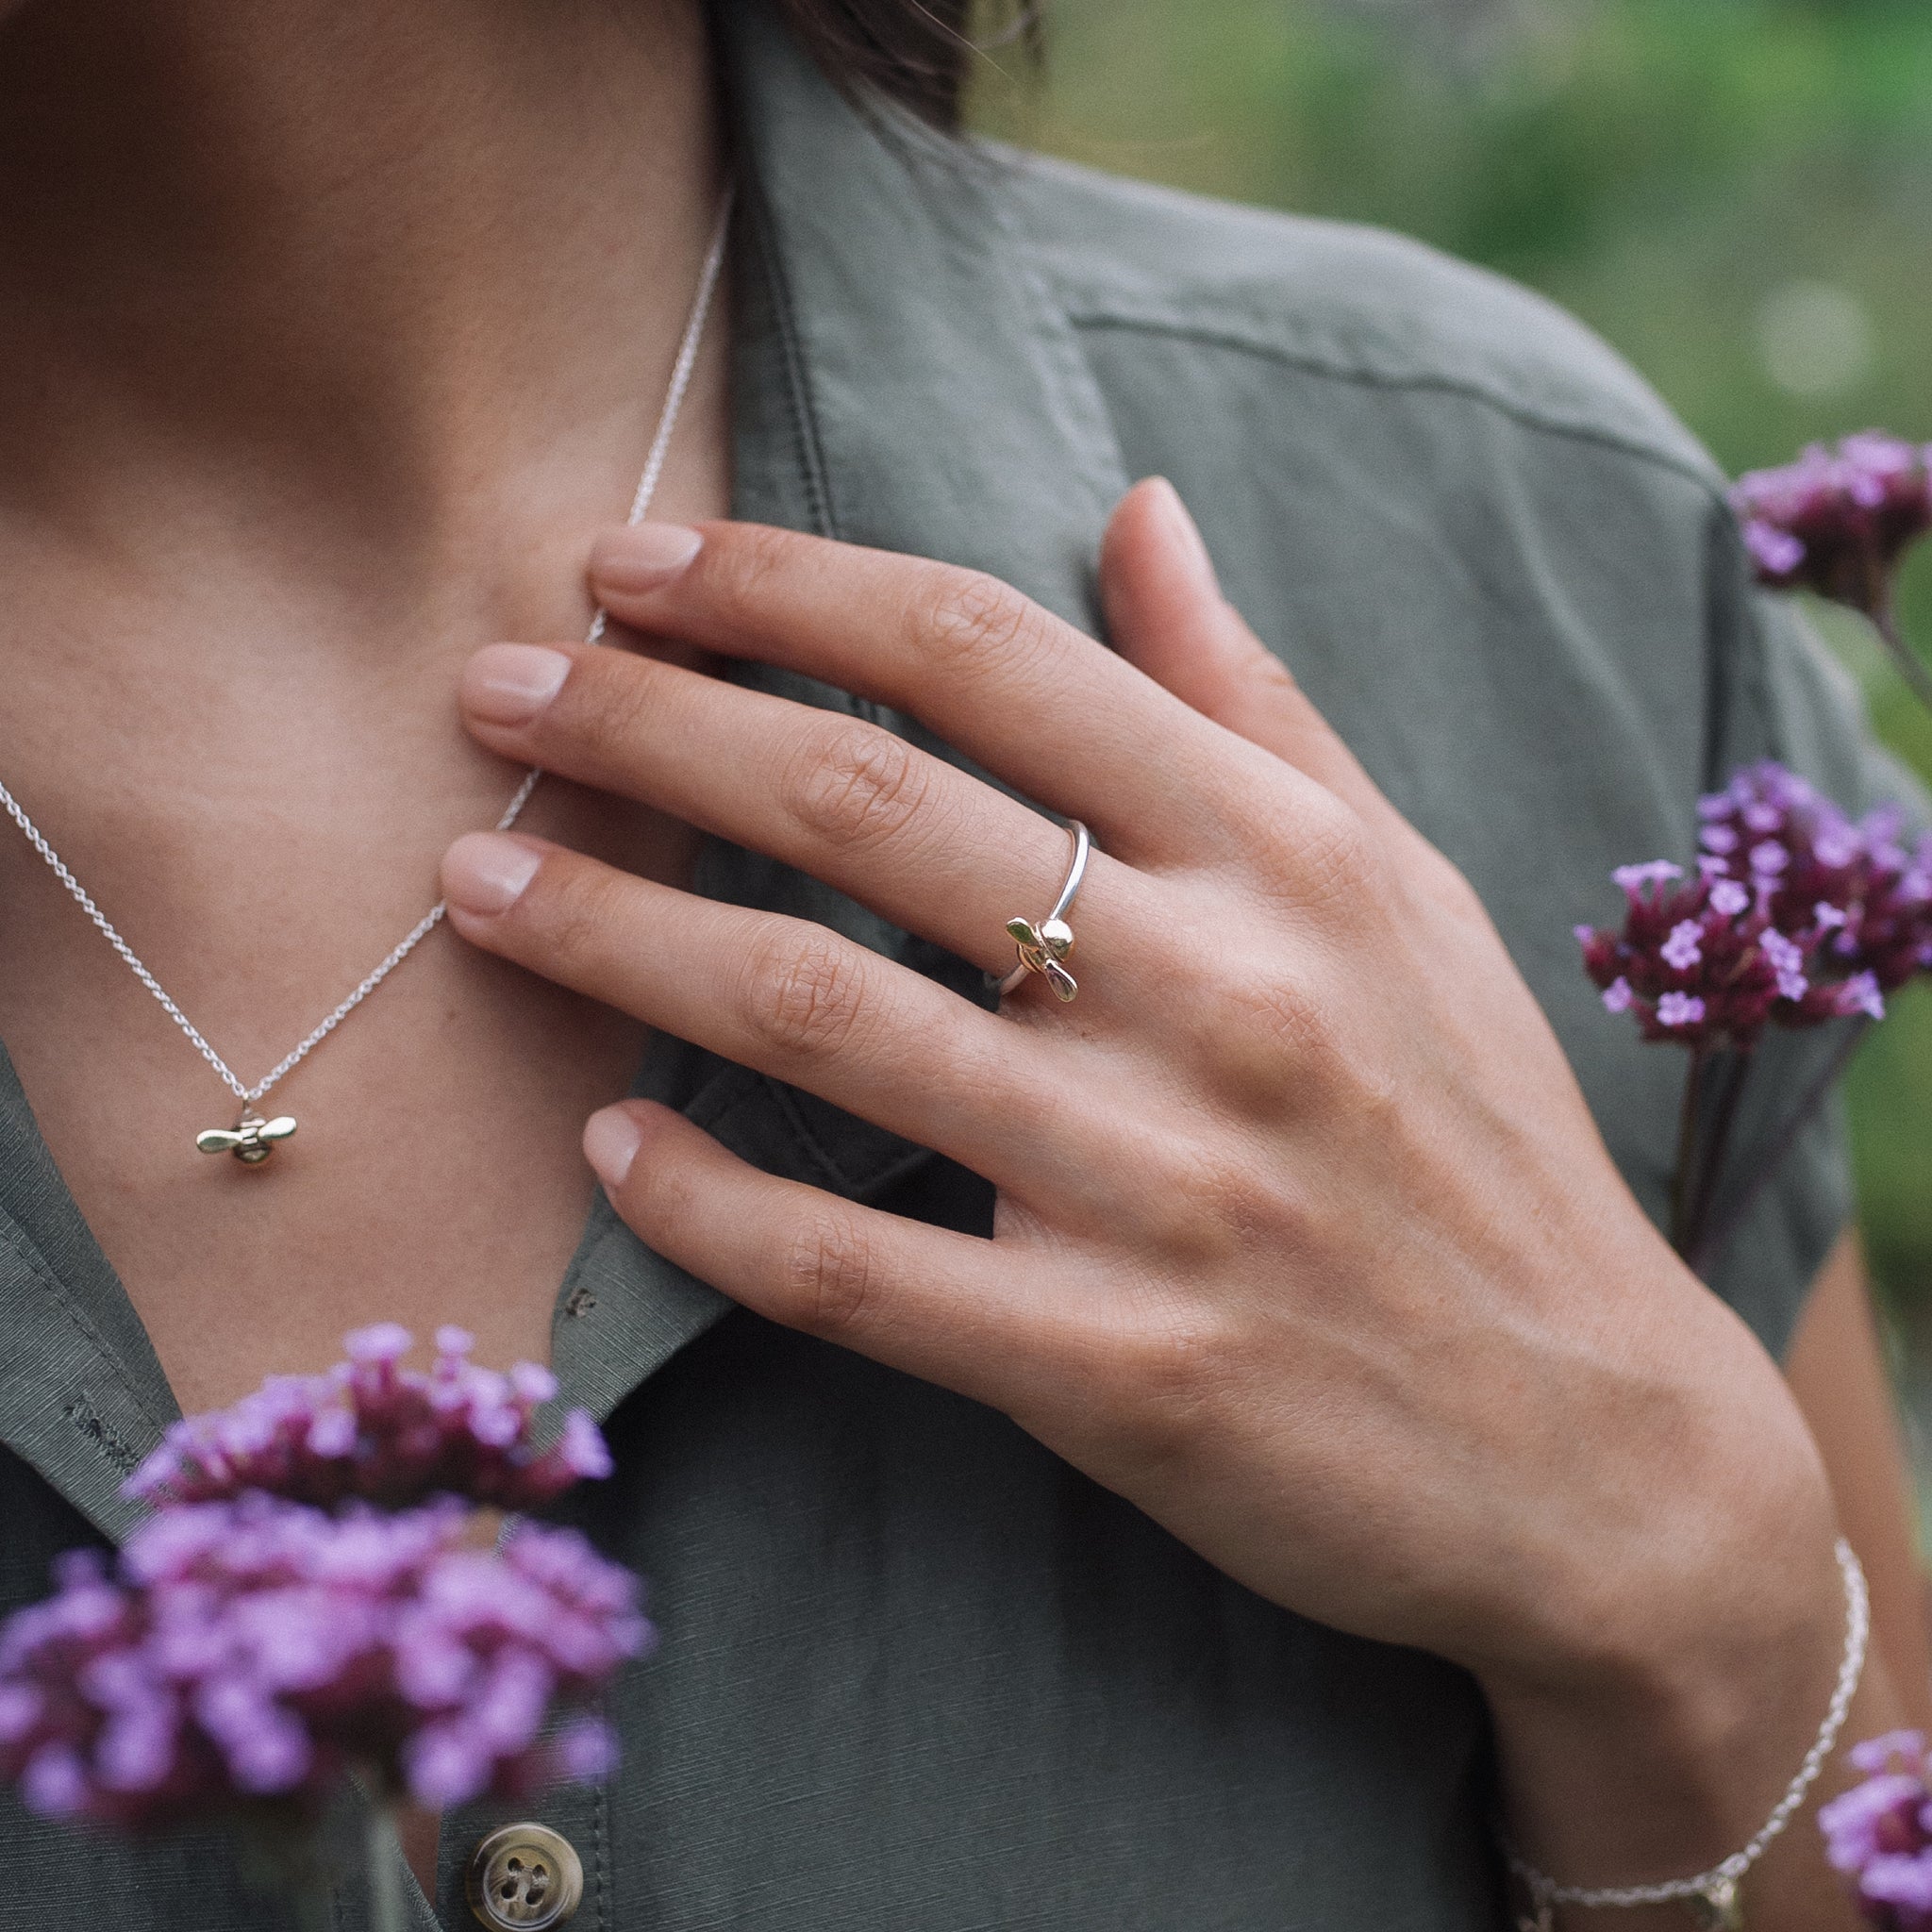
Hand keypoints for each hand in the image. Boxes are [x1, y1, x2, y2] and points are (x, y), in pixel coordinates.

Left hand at [441, 481, 1867, 1913]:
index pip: (984, 655)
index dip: (781, 587)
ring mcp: (1161, 1183)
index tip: (628, 563)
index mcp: (1284, 851)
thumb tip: (1138, 510)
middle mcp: (1220, 990)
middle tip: (491, 690)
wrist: (1594, 1445)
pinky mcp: (1112, 1365)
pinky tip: (606, 1141)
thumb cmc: (1477, 1140)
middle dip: (645, 726)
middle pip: (864, 808)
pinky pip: (851, 1270)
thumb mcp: (1401, 891)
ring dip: (614, 933)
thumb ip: (1251, 700)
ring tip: (475, 880)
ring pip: (818, 1020)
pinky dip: (706, 1203)